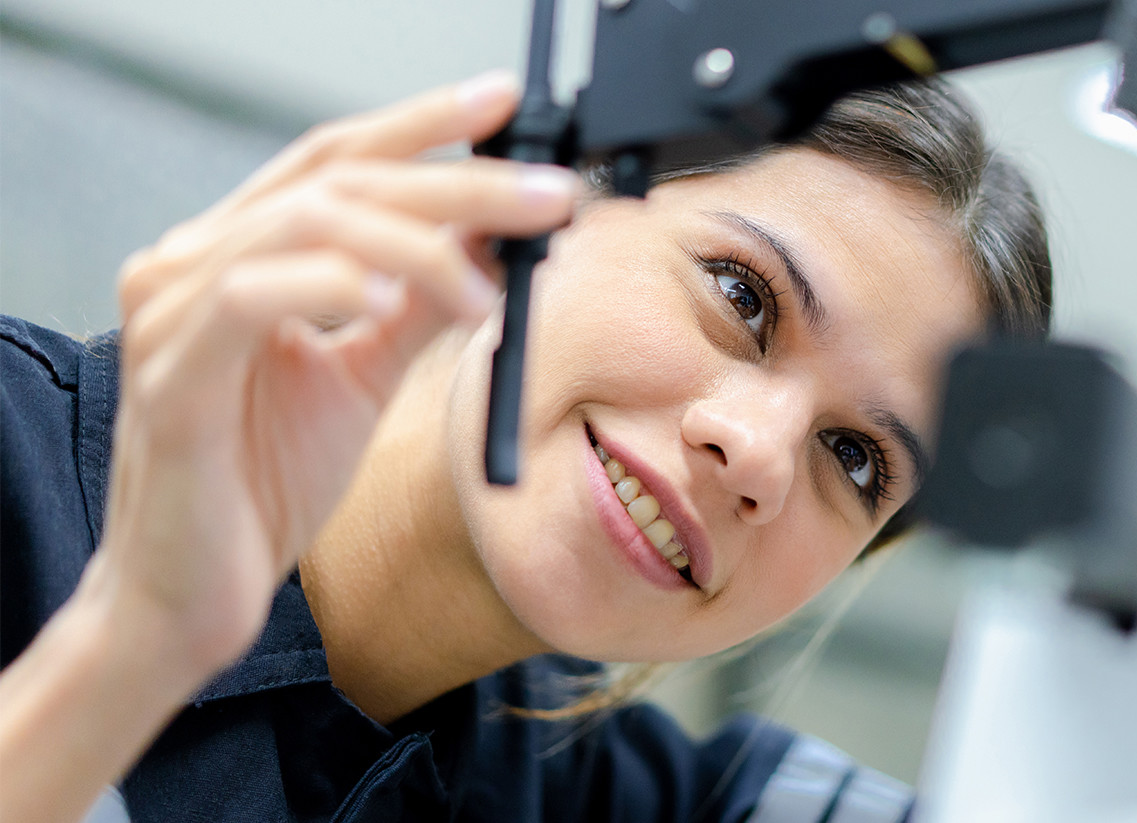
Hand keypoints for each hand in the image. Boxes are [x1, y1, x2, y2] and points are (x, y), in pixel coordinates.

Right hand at [93, 70, 579, 672]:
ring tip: (490, 290)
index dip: (421, 124)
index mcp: (234, 253)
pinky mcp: (170, 377)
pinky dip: (330, 286)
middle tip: (549, 198)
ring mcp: (171, 315)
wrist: (193, 597)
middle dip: (458, 183)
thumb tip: (493, 237)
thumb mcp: (366, 374)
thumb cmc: (265, 484)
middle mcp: (190, 264)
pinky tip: (390, 302)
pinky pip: (249, 298)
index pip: (333, 158)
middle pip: (337, 181)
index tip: (505, 104)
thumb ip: (421, 302)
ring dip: (418, 244)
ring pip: (305, 223)